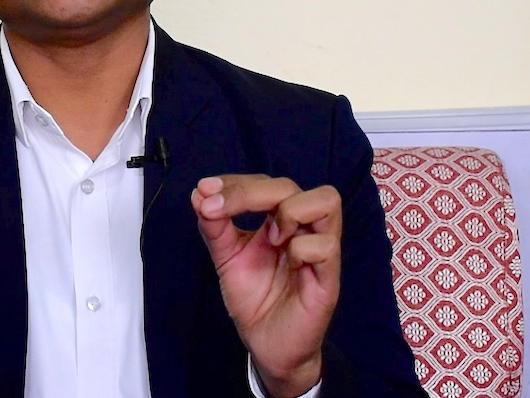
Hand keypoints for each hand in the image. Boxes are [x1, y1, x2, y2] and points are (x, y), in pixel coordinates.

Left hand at [191, 175, 341, 397]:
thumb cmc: (253, 299)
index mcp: (279, 220)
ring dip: (289, 210)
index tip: (205, 190)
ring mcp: (319, 250)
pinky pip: (326, 245)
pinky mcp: (329, 278)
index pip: (265, 183)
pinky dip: (301, 247)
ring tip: (269, 237)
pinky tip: (289, 262)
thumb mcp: (226, 258)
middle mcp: (302, 228)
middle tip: (218, 209)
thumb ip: (214, 226)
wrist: (265, 346)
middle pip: (289, 185)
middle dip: (249, 192)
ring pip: (326, 200)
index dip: (235, 182)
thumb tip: (201, 192)